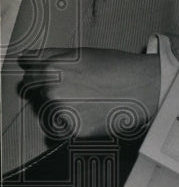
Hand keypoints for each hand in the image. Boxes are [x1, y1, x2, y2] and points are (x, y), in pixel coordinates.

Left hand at [17, 48, 159, 139]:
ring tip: (90, 103)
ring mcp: (61, 110)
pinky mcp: (73, 130)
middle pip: (37, 97)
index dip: (41, 79)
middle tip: (81, 93)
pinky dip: (70, 127)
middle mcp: (52, 89)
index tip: (56, 82)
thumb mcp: (82, 53)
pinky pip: (58, 133)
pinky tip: (90, 115)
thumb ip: (49, 56)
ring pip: (47, 115)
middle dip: (53, 95)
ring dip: (61, 111)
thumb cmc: (117, 67)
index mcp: (51, 67)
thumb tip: (24, 58)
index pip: (29, 77)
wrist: (146, 86)